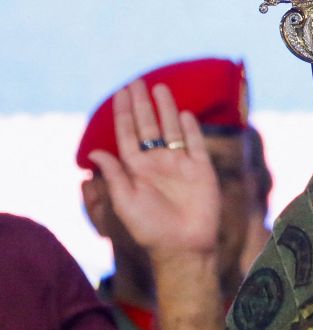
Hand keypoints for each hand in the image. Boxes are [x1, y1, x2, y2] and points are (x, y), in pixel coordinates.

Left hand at [87, 79, 220, 259]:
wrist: (184, 247)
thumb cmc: (150, 229)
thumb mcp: (125, 202)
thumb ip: (115, 175)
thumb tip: (95, 152)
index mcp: (136, 169)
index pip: (127, 134)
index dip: (123, 114)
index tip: (121, 93)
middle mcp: (157, 163)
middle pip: (148, 126)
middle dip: (141, 104)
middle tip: (136, 82)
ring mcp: (180, 165)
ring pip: (171, 130)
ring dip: (166, 109)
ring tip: (160, 88)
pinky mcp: (201, 170)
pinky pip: (195, 144)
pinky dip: (190, 128)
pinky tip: (184, 113)